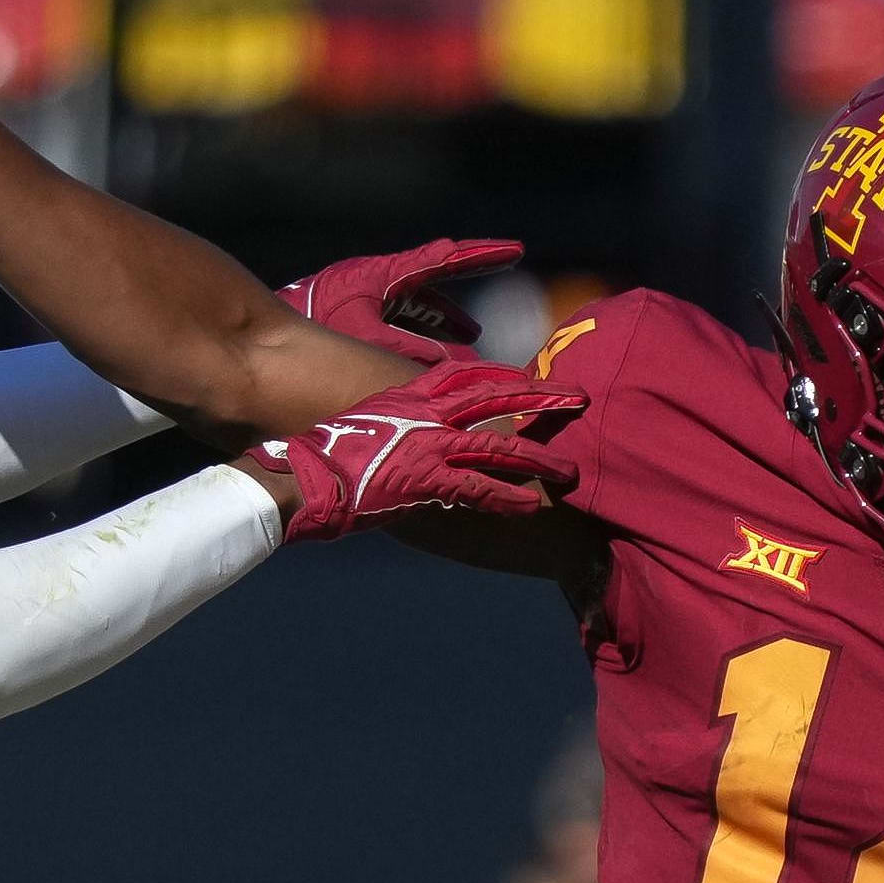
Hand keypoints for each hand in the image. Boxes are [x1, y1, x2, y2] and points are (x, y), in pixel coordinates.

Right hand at [250, 357, 580, 541]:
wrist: (305, 472)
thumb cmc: (322, 452)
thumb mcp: (362, 424)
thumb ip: (392, 427)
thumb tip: (405, 440)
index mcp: (410, 396)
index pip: (465, 375)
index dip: (502, 376)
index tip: (531, 376)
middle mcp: (427, 414)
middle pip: (496, 399)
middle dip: (539, 400)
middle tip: (578, 398)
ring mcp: (430, 445)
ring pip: (498, 447)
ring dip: (537, 460)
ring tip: (569, 470)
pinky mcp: (427, 479)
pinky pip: (478, 488)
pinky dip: (507, 498)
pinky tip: (532, 507)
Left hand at [279, 238, 518, 366]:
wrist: (255, 336)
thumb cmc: (312, 326)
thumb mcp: (368, 336)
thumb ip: (413, 349)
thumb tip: (463, 363)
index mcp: (381, 276)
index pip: (440, 261)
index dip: (480, 256)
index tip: (515, 251)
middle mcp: (374, 284)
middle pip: (430, 282)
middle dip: (462, 290)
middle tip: (496, 285)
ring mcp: (362, 302)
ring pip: (414, 310)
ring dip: (442, 324)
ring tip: (469, 340)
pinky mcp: (349, 323)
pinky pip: (397, 327)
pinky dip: (418, 341)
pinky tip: (430, 367)